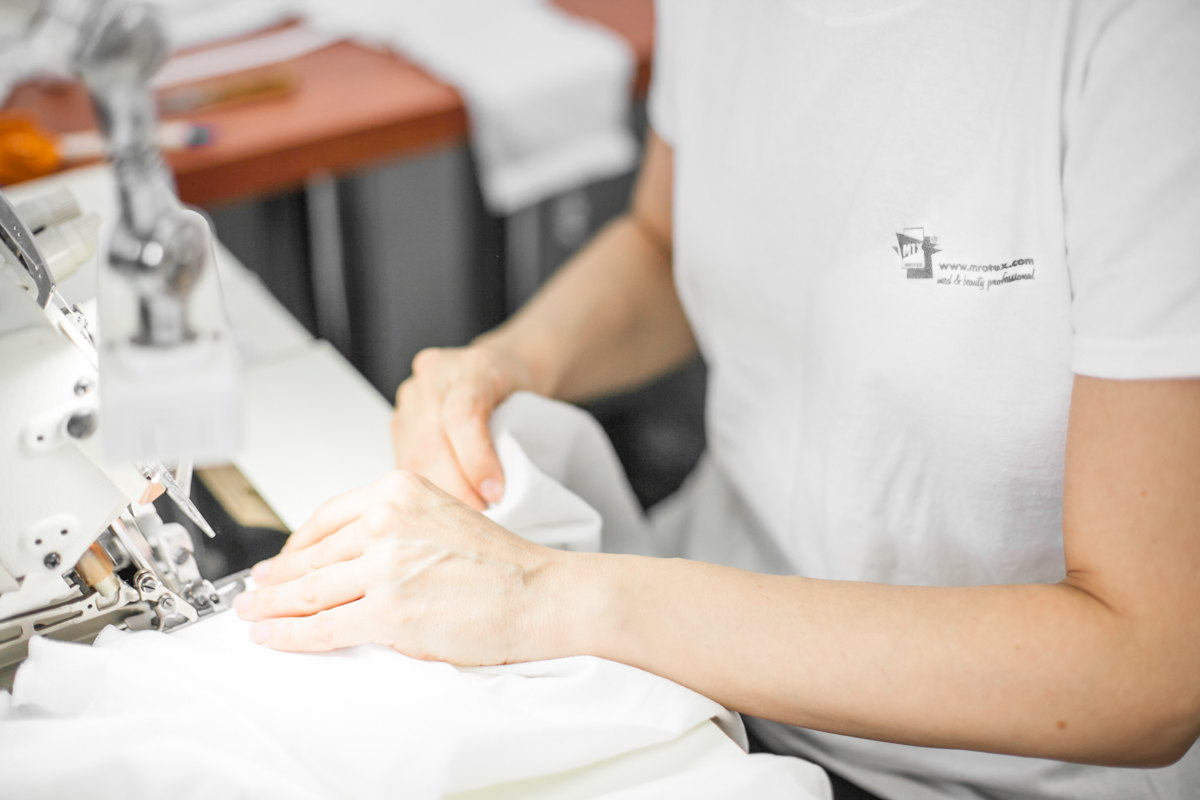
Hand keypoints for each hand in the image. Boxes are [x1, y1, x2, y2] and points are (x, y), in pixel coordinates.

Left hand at [233, 470, 569, 663]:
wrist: (539, 594)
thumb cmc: (501, 564)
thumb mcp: (440, 516)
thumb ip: (392, 525)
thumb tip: (343, 554)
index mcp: (398, 491)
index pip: (326, 518)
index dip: (293, 545)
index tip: (278, 561)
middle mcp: (386, 522)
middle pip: (311, 555)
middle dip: (275, 580)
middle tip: (253, 593)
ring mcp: (385, 567)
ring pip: (309, 591)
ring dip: (273, 608)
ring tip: (255, 616)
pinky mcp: (388, 612)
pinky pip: (323, 627)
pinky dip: (290, 635)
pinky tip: (274, 636)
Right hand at [392, 345, 529, 509]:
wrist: (502, 369)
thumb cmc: (522, 390)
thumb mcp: (536, 405)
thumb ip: (520, 439)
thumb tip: (501, 494)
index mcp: (474, 366)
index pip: (462, 413)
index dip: (476, 459)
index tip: (495, 493)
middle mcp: (435, 375)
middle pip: (431, 439)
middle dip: (455, 486)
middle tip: (479, 514)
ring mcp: (412, 396)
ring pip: (412, 454)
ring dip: (438, 492)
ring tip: (464, 515)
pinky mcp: (400, 420)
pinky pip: (405, 461)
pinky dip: (425, 489)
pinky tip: (444, 504)